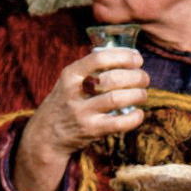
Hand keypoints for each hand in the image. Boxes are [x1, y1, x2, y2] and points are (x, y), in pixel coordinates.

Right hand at [15, 47, 146, 190]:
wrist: (47, 134)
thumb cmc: (66, 102)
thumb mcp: (69, 82)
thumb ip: (91, 69)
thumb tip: (128, 56)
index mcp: (70, 74)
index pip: (99, 58)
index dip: (123, 56)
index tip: (137, 59)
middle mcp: (74, 92)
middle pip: (114, 79)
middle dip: (136, 77)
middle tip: (144, 78)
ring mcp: (82, 112)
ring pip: (118, 99)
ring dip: (138, 95)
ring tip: (142, 94)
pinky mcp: (91, 130)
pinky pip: (120, 123)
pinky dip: (135, 117)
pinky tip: (138, 113)